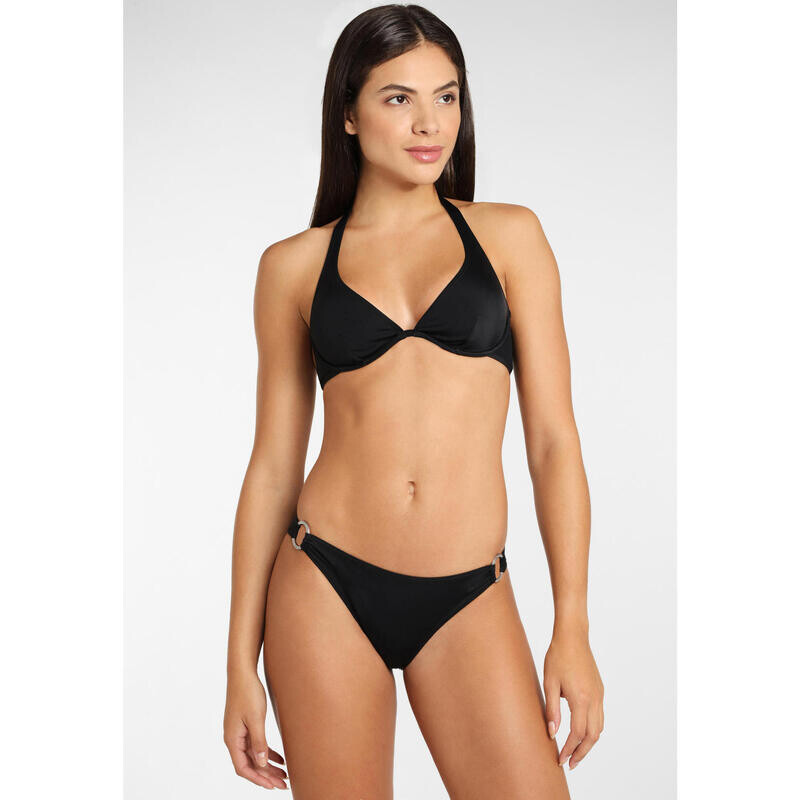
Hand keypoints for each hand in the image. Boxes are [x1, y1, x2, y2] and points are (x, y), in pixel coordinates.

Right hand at [223, 669, 287, 789]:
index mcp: (232, 739)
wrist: (242, 672)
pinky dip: (268, 752)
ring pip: (254, 756)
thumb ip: (258, 742)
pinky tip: (280, 758)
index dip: (258, 779)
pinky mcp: (246, 725)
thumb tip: (262, 764)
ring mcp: (239, 732)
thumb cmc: (248, 693)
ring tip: (284, 774)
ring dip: (268, 766)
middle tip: (283, 784)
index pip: (243, 768)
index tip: (272, 786)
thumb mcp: (256, 718)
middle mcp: (234, 739)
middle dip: (266, 776)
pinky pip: (256, 745)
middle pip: (250, 764)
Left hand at [543, 627, 603, 769]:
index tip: (560, 759)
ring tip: (575, 751)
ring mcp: (599, 694)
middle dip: (582, 752)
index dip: (569, 749)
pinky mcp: (599, 690)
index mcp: (581, 698)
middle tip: (570, 763)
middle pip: (593, 736)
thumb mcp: (549, 682)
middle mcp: (594, 699)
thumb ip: (552, 709)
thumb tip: (552, 733)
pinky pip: (600, 716)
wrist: (573, 636)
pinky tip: (581, 731)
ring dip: (588, 743)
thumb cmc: (558, 656)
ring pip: (599, 728)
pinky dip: (592, 729)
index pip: (578, 733)